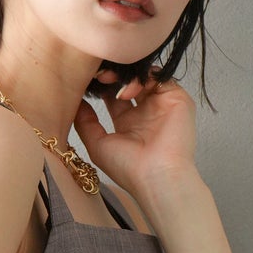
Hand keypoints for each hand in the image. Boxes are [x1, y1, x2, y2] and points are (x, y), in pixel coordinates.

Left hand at [72, 68, 200, 207]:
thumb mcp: (97, 145)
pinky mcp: (177, 99)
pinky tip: (128, 91)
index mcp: (128, 124)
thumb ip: (85, 123)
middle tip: (99, 75)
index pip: (114, 96)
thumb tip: (75, 103)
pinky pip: (162, 77)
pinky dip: (144, 77)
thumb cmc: (128, 168)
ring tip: (111, 83)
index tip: (87, 81)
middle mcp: (146, 113)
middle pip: (130, 83)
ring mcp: (163, 105)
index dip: (101, 87)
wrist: (157, 176)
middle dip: (113, 76)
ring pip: (145, 77)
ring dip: (127, 75)